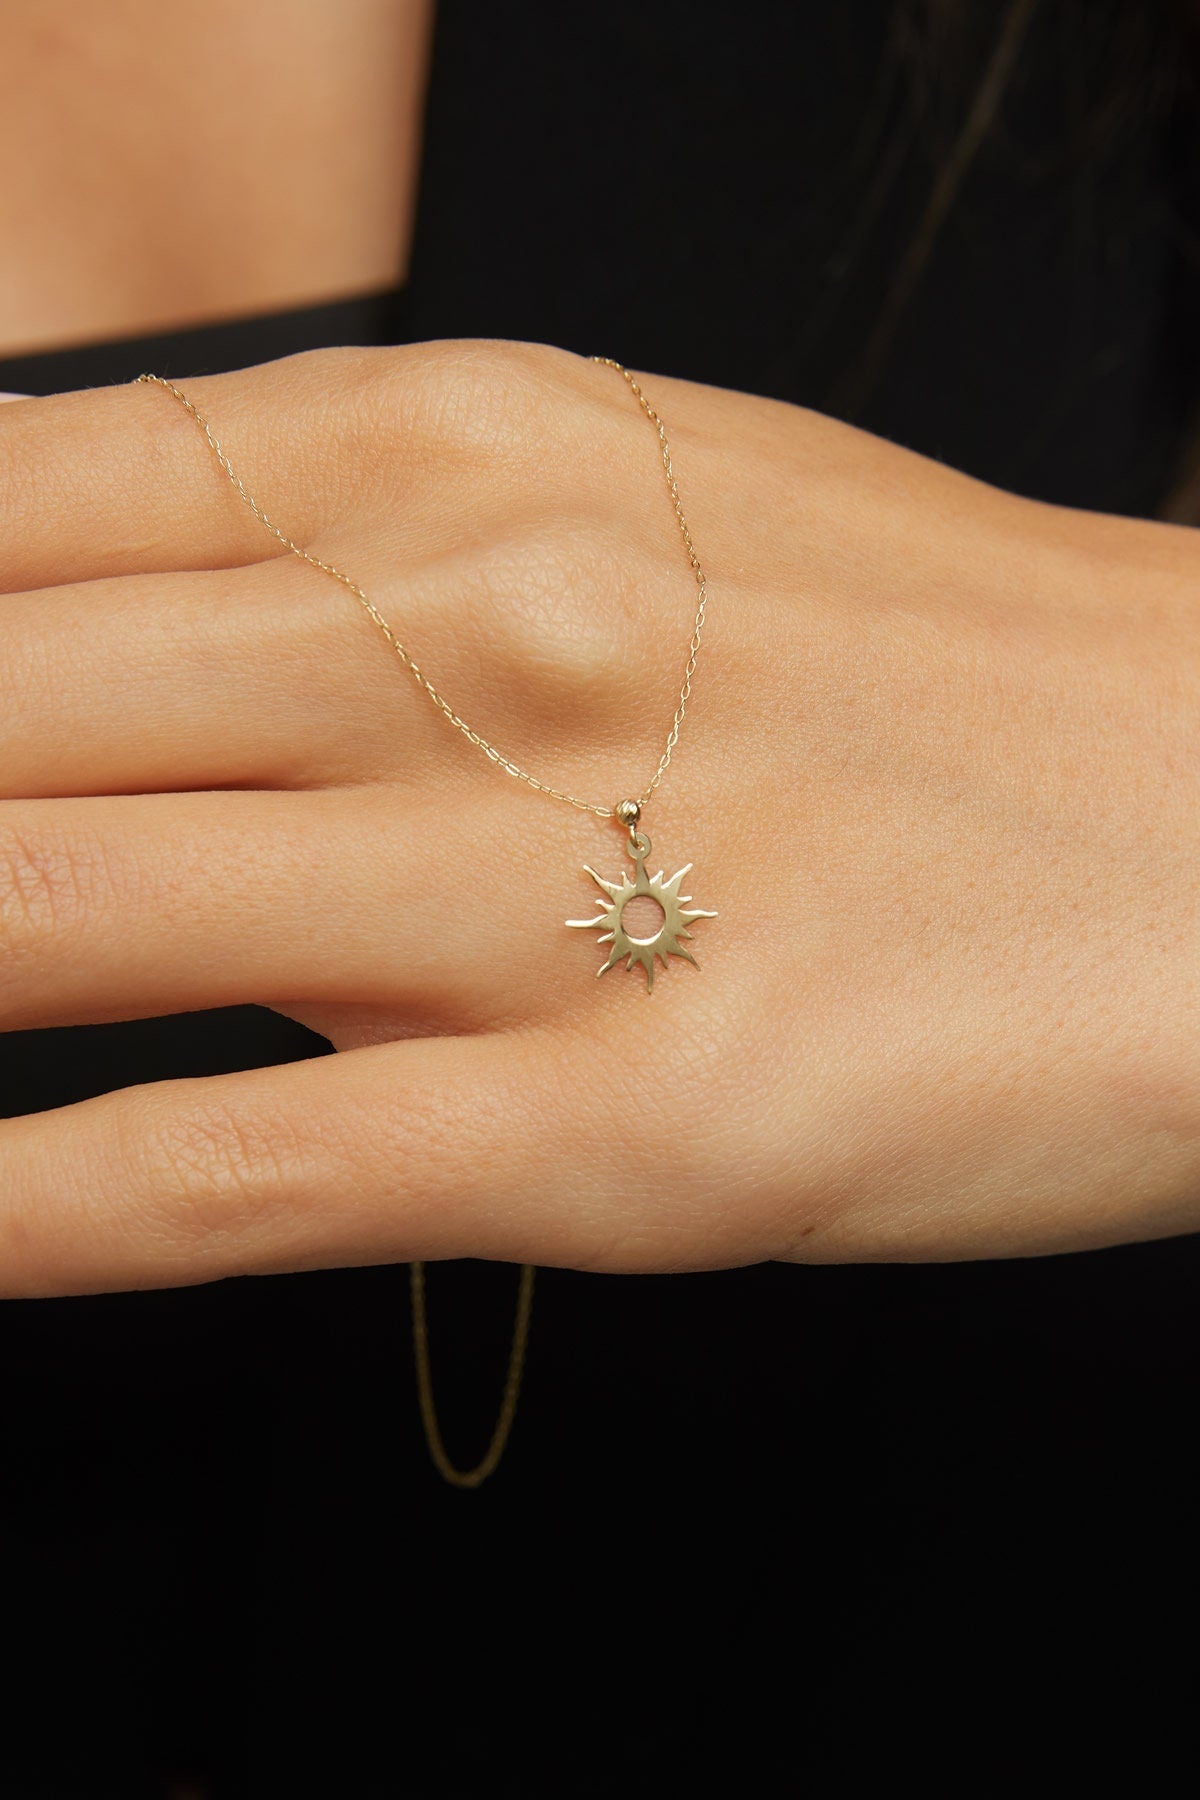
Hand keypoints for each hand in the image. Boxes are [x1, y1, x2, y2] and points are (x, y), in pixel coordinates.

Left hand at [3, 339, 1199, 1294]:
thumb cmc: (949, 666)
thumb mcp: (643, 506)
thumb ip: (359, 556)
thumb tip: (103, 625)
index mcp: (465, 457)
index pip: (11, 501)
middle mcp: (476, 642)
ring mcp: (545, 892)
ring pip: (55, 920)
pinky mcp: (629, 1129)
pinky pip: (236, 1168)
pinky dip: (28, 1206)